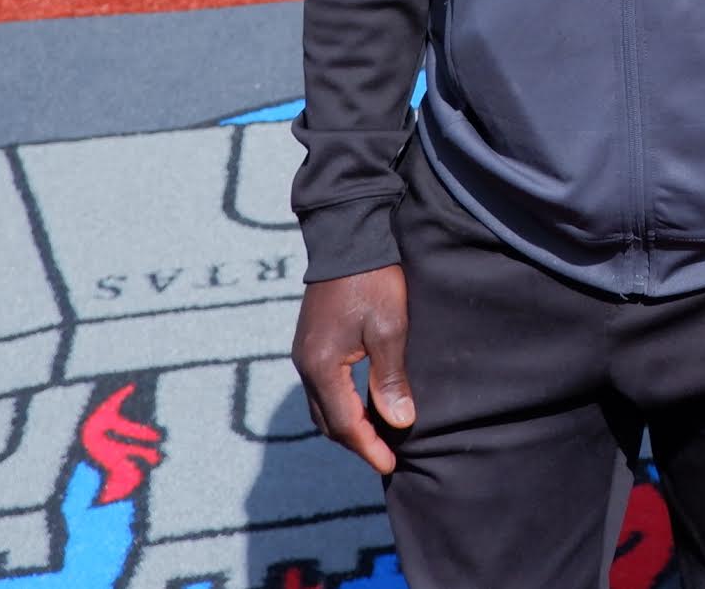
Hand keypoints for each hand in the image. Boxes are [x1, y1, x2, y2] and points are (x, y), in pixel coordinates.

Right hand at [291, 264, 413, 475]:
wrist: (347, 238)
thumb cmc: (372, 281)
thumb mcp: (389, 329)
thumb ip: (389, 379)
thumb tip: (399, 422)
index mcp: (322, 367)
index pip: (345, 424)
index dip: (369, 447)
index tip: (390, 466)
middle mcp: (305, 366)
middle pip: (328, 422)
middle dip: (357, 442)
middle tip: (386, 455)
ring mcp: (304, 354)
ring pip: (322, 406)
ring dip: (348, 425)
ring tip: (378, 434)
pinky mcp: (310, 343)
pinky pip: (322, 388)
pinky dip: (341, 404)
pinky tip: (364, 403)